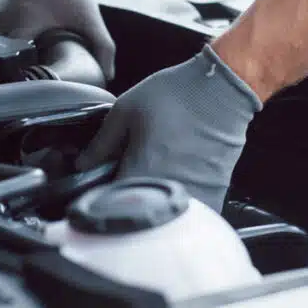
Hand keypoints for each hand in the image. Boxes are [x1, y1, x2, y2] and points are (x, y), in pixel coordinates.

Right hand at [0, 0, 115, 79]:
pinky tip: (15, 61)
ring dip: (6, 64)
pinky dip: (1, 54)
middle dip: (15, 73)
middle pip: (1, 58)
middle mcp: (6, 17)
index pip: (14, 56)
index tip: (34, 85)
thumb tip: (106, 77)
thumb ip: (103, 48)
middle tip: (31, 85)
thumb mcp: (92, 20)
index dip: (23, 74)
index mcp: (28, 18)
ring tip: (22, 75)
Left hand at [76, 45, 261, 211]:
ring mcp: (195, 196)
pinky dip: (182, 202)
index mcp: (140, 174)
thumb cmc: (178, 95)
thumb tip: (83, 163)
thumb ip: (101, 142)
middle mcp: (167, 191)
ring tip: (160, 173)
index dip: (103, 195)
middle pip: (139, 214)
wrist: (223, 90)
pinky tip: (180, 177)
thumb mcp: (126, 110)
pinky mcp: (215, 194)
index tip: (105, 183)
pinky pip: (191, 211)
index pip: (110, 205)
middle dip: (130, 200)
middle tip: (133, 173)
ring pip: (167, 216)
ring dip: (157, 204)